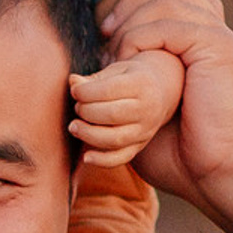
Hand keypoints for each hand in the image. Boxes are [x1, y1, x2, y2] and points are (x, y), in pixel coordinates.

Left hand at [68, 45, 182, 166]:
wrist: (159, 92)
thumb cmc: (129, 79)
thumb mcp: (115, 72)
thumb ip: (93, 79)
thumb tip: (73, 82)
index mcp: (141, 83)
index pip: (108, 90)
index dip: (85, 92)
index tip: (75, 91)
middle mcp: (147, 108)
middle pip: (112, 115)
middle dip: (86, 112)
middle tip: (77, 108)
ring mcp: (145, 130)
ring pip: (115, 139)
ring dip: (88, 135)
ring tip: (74, 127)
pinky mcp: (141, 145)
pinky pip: (121, 158)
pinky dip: (102, 161)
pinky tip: (86, 157)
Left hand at [98, 0, 232, 213]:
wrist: (218, 173)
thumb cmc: (181, 149)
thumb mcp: (148, 105)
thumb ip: (134, 75)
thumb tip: (96, 63)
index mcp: (204, 37)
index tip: (109, 22)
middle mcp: (215, 30)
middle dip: (129, 1)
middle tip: (105, 30)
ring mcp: (220, 37)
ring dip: (131, 21)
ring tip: (113, 52)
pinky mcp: (218, 49)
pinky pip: (171, 24)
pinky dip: (141, 38)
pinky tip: (127, 63)